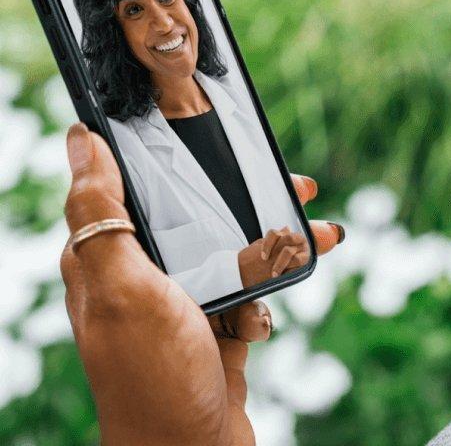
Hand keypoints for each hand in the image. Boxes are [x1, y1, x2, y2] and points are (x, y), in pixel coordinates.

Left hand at [61, 122, 343, 445]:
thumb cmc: (153, 379)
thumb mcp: (125, 291)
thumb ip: (101, 218)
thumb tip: (79, 143)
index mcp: (106, 259)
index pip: (123, 185)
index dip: (158, 151)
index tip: (202, 125)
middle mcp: (141, 277)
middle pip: (192, 212)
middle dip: (242, 193)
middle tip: (291, 184)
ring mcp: (181, 303)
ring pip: (231, 246)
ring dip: (275, 235)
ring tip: (318, 229)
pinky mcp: (216, 326)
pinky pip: (252, 285)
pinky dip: (277, 278)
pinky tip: (291, 283)